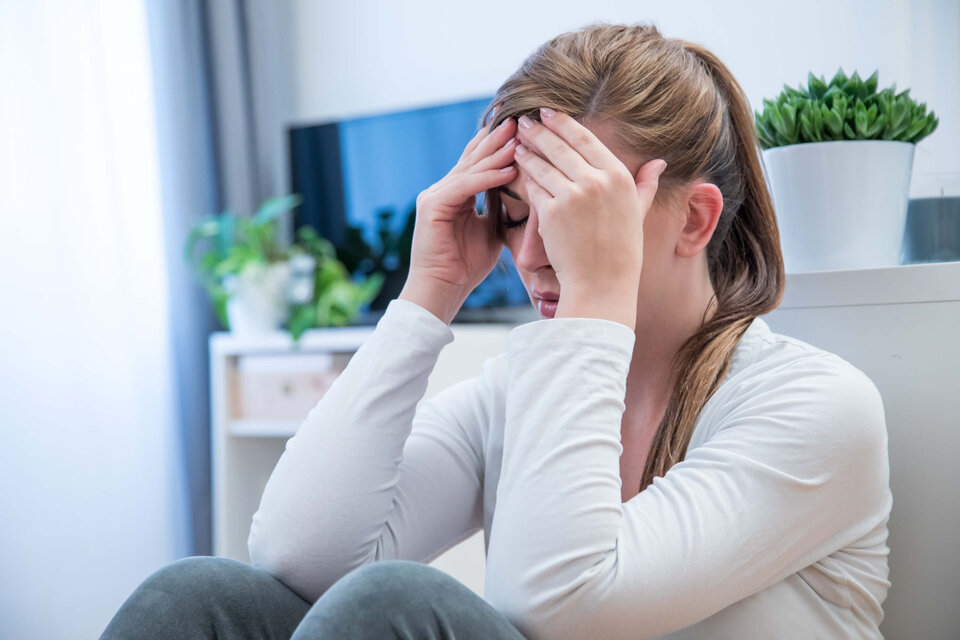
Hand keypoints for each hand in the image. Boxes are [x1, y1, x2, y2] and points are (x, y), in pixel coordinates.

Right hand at [400, 114, 518, 322]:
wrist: (442, 290)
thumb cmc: (465, 267)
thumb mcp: (490, 232)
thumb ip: (499, 210)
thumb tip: (522, 192)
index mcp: (454, 194)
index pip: (477, 163)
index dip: (498, 147)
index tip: (523, 132)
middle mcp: (442, 189)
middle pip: (473, 158)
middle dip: (497, 140)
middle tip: (520, 120)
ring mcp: (434, 195)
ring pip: (470, 168)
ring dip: (496, 153)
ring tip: (519, 138)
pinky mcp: (433, 206)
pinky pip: (465, 186)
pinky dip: (487, 178)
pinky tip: (509, 169)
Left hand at [513, 108, 666, 327]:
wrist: (602, 284)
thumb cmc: (622, 250)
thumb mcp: (638, 213)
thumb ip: (646, 185)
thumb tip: (660, 162)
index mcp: (618, 176)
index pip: (585, 138)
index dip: (563, 122)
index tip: (547, 112)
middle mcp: (596, 181)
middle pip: (559, 146)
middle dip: (538, 131)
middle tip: (523, 121)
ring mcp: (572, 196)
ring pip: (542, 164)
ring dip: (526, 151)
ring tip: (516, 143)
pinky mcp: (551, 213)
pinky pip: (533, 188)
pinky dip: (524, 177)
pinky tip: (517, 169)